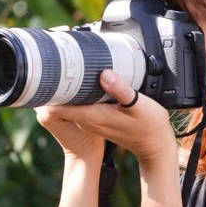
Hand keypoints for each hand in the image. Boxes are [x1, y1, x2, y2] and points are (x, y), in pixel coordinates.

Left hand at [34, 70, 175, 163]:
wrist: (155, 144)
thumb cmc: (149, 126)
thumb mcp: (140, 105)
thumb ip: (122, 90)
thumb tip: (104, 75)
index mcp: (93, 116)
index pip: (58, 105)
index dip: (50, 88)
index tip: (51, 70)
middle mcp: (87, 120)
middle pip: (60, 102)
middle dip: (56, 83)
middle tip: (60, 61)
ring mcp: (91, 121)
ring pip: (69, 102)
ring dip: (67, 86)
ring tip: (70, 66)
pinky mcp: (97, 119)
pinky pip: (80, 104)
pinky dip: (79, 92)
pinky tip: (86, 80)